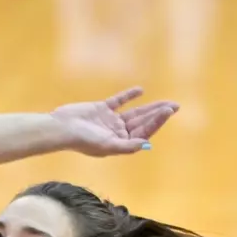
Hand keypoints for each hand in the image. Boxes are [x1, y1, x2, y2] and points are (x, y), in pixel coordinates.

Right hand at [50, 86, 177, 157]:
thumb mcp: (107, 145)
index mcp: (120, 143)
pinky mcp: (101, 109)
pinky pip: (119, 101)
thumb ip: (127, 146)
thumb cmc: (82, 140)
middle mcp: (117, 133)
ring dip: (149, 107)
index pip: (144, 132)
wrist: (61, 128)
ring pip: (135, 112)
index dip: (157, 122)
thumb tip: (147, 145)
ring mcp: (110, 121)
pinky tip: (140, 90)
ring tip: (166, 102)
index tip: (168, 111)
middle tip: (175, 106)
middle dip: (159, 114)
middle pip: (143, 122)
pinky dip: (129, 96)